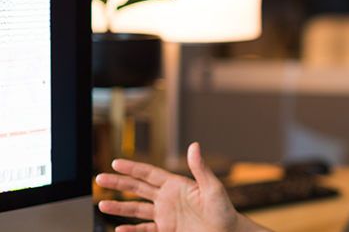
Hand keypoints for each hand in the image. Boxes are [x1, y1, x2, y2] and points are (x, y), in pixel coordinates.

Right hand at [96, 142, 268, 231]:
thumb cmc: (224, 209)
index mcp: (177, 185)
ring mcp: (166, 215)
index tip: (115, 163)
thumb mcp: (212, 187)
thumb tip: (194, 146)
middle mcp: (168, 198)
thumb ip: (200, 168)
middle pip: (137, 189)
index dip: (132, 168)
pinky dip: (132, 230)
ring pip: (136, 210)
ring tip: (102, 205)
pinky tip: (119, 229)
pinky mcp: (167, 230)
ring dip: (119, 208)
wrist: (228, 231)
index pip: (149, 174)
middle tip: (100, 179)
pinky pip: (145, 230)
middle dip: (118, 184)